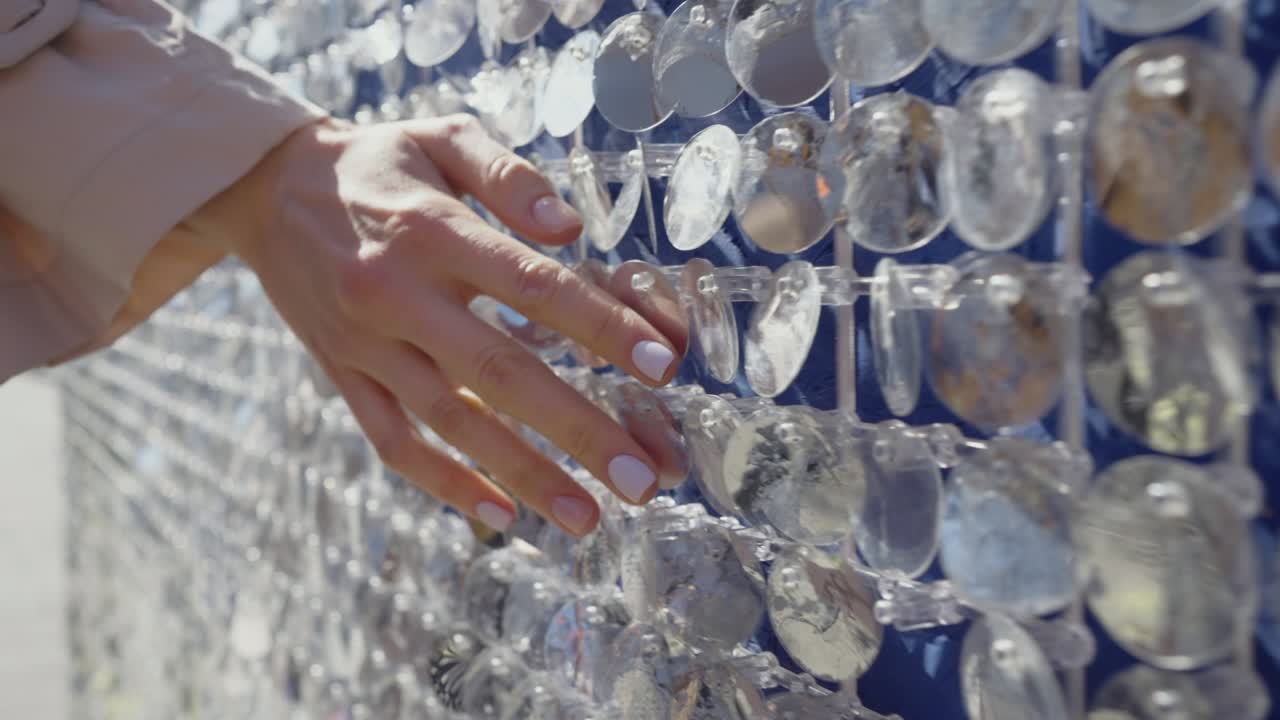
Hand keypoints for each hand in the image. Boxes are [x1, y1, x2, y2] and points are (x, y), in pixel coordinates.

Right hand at [197, 116, 678, 535]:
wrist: (265, 189)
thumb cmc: (379, 163)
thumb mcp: (441, 137)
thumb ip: (509, 177)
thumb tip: (570, 230)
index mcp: (432, 231)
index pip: (531, 286)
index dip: (600, 327)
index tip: (662, 366)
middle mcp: (397, 296)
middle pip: (499, 372)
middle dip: (577, 430)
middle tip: (643, 478)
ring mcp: (366, 345)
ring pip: (451, 423)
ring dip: (524, 474)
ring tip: (587, 518)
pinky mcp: (344, 377)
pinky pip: (393, 442)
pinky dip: (445, 483)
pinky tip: (500, 514)